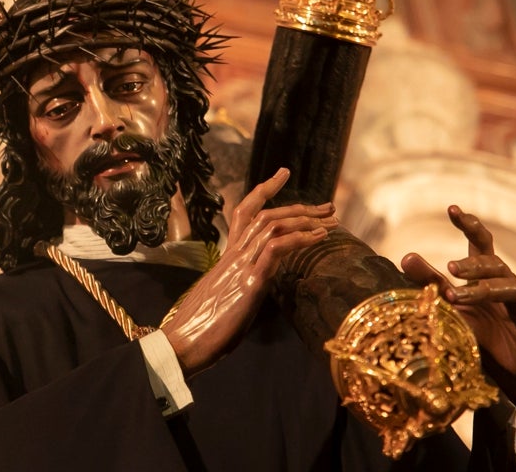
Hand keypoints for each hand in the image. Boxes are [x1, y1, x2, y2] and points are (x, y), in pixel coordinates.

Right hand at [162, 168, 337, 376]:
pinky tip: (319, 238)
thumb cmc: (202, 328)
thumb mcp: (226, 298)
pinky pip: (275, 249)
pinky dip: (299, 238)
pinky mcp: (249, 282)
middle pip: (266, 215)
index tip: (283, 173)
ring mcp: (241, 266)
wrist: (183, 342)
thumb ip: (241, 284)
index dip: (264, 189)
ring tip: (331, 220)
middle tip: (328, 206)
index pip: (245, 212)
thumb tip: (256, 284)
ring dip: (305, 220)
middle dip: (299, 207)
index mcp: (228, 257)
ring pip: (272, 225)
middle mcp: (234, 254)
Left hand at [401, 206, 515, 405]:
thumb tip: (405, 256)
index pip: (480, 243)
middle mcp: (507, 282)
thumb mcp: (451, 307)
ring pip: (509, 286)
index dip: (469, 225)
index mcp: (485, 275)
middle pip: (492, 264)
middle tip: (449, 268)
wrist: (506, 371)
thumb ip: (431, 282)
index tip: (452, 209)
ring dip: (484, 290)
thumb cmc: (478, 331)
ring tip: (460, 293)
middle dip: (471, 265)